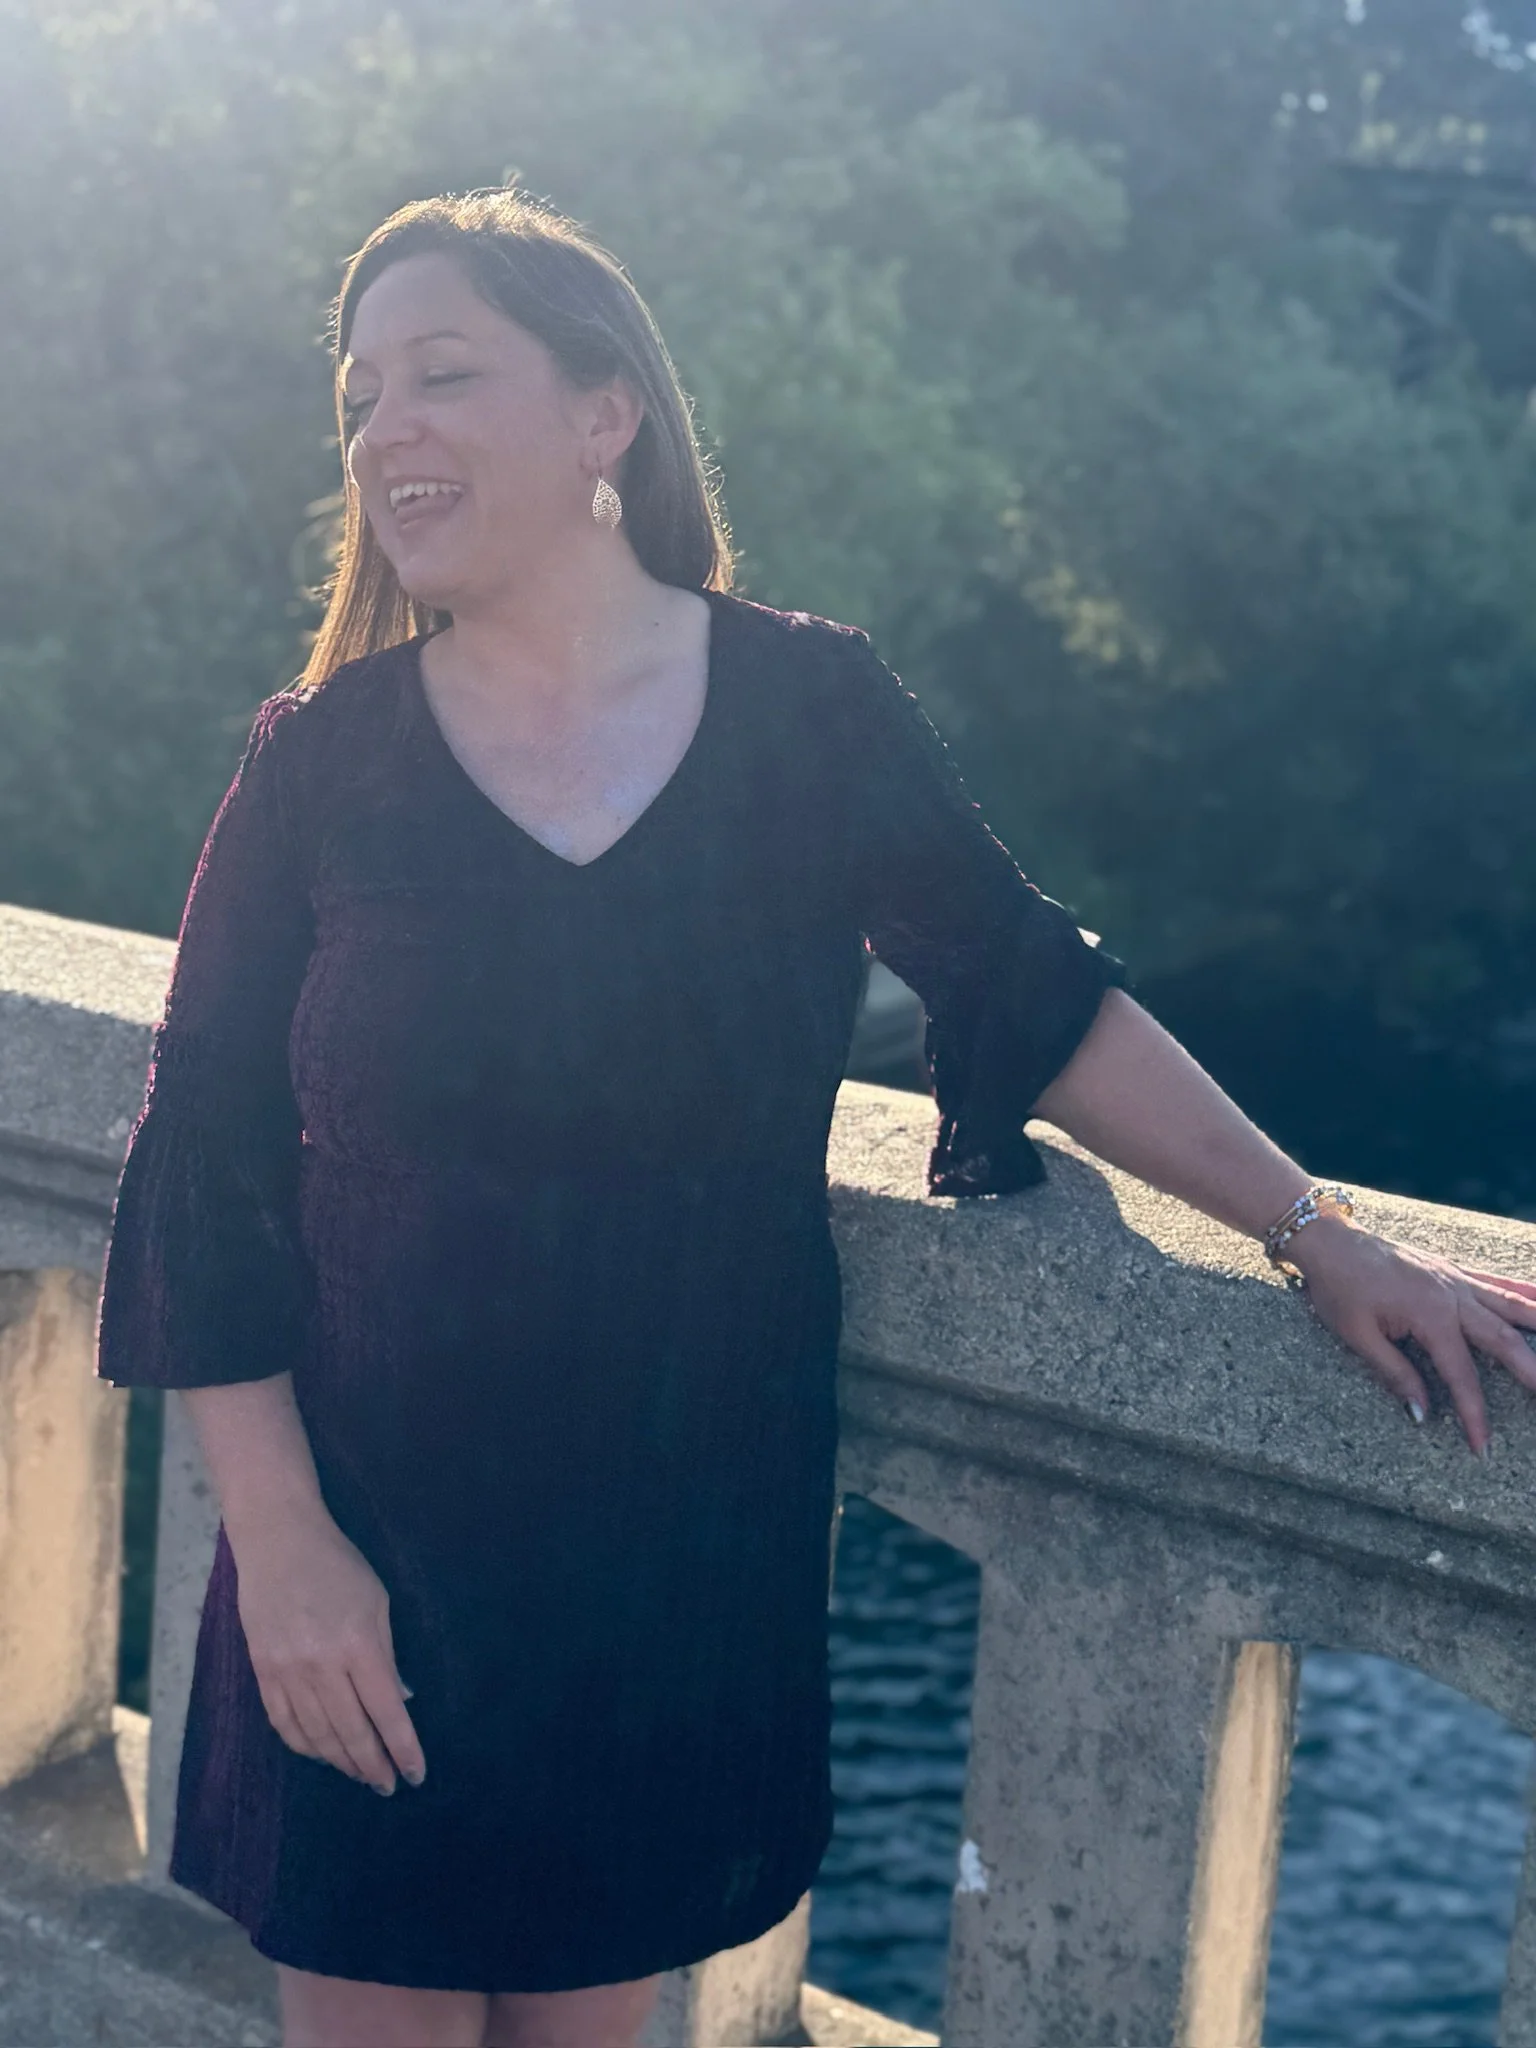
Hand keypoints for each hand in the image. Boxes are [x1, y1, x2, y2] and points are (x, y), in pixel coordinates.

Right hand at [229, 1506, 425, 1794]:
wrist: (277, 1541)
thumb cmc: (337, 1565)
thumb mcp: (377, 1603)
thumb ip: (386, 1656)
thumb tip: (399, 1702)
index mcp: (357, 1644)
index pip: (386, 1712)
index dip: (403, 1748)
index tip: (416, 1775)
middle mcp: (321, 1664)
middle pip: (351, 1732)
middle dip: (373, 1766)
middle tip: (388, 1785)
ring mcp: (286, 1671)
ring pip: (317, 1736)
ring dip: (342, 1762)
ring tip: (361, 1774)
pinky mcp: (262, 1672)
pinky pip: (284, 1724)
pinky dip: (305, 1746)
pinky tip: (323, 1754)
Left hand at [1284, 1214, 1535, 1456]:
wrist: (1328, 1240)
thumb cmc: (1337, 1288)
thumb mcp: (1357, 1336)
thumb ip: (1395, 1374)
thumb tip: (1423, 1414)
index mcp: (1430, 1316)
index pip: (1462, 1375)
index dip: (1474, 1414)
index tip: (1482, 1446)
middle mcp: (1453, 1296)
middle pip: (1504, 1340)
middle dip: (1532, 1373)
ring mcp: (1456, 1280)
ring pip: (1512, 1305)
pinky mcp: (1453, 1272)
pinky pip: (1497, 1283)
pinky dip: (1526, 1291)